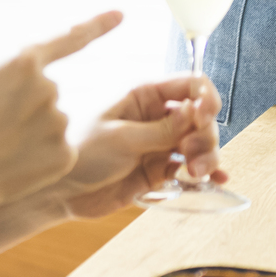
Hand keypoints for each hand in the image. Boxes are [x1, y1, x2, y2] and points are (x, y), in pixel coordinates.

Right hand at [0, 12, 119, 216]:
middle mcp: (48, 86)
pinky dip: (40, 159)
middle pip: (49, 92)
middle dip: (27, 108)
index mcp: (22, 60)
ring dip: (33, 135)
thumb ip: (10, 72)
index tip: (120, 14)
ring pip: (54, 123)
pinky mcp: (66, 153)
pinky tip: (15, 166)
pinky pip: (58, 150)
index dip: (97, 25)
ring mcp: (60, 121)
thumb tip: (31, 73)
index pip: (70, 38)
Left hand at [51, 75, 227, 218]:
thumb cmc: (80, 153)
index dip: (205, 98)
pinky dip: (205, 172)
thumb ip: (160, 130)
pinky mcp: (158, 170)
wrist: (60, 191)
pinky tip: (215, 179)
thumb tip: (196, 113)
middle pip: (200, 116)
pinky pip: (189, 168)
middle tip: (191, 152)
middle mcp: (155, 116)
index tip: (206, 117)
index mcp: (143, 95)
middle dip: (204, 133)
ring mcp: (158, 143)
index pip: (189, 85)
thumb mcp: (121, 137)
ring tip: (196, 172)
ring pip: (198, 143)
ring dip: (206, 155)